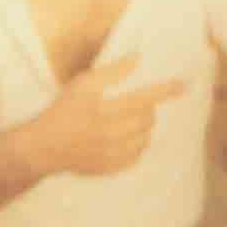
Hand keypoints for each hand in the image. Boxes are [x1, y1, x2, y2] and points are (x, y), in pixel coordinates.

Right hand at [30, 55, 186, 177]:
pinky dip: (136, 146)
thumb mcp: (83, 84)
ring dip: (144, 128)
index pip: (145, 98)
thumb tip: (138, 58)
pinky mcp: (108, 168)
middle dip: (148, 109)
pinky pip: (136, 157)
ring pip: (145, 139)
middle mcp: (111, 133)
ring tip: (130, 122)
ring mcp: (110, 154)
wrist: (42, 147)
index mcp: (105, 110)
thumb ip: (112, 71)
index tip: (184, 85)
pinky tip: (125, 139)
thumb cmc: (62, 111)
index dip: (166, 90)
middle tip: (136, 105)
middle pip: (147, 119)